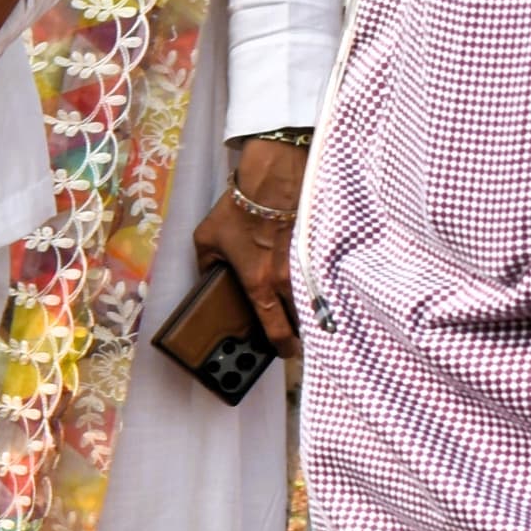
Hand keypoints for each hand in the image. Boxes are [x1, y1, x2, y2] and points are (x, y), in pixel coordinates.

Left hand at [191, 134, 306, 350]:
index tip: (285, 352)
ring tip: (309, 315)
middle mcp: (288, 281)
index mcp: (259, 284)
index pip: (275, 327)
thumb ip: (206, 265)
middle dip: (302, 331)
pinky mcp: (321, 252)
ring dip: (314, 312)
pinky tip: (320, 288)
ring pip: (317, 302)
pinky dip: (323, 288)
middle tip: (298, 335)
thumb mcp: (207, 239)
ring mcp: (308, 267)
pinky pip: (324, 279)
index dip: (282, 345)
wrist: (274, 179)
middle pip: (303, 321)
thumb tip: (208, 279)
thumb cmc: (238, 210)